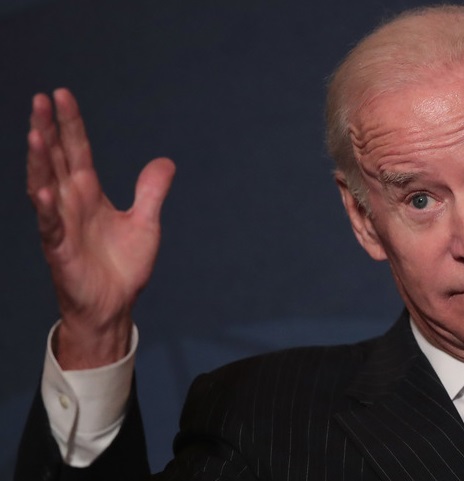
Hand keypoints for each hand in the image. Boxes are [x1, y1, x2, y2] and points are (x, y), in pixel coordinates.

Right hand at [27, 89, 175, 368]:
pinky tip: (43, 190)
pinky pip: (50, 227)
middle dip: (47, 130)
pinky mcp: (60, 250)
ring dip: (39, 161)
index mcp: (89, 194)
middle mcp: (71, 204)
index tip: (61, 94)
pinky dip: (47, 209)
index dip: (70, 124)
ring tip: (34, 133)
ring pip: (45, 186)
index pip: (77, 151)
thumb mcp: (146, 223)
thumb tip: (165, 160)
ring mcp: (62, 225)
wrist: (115, 305)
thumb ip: (151, 191)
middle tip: (40, 98)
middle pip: (56, 160)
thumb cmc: (123, 265)